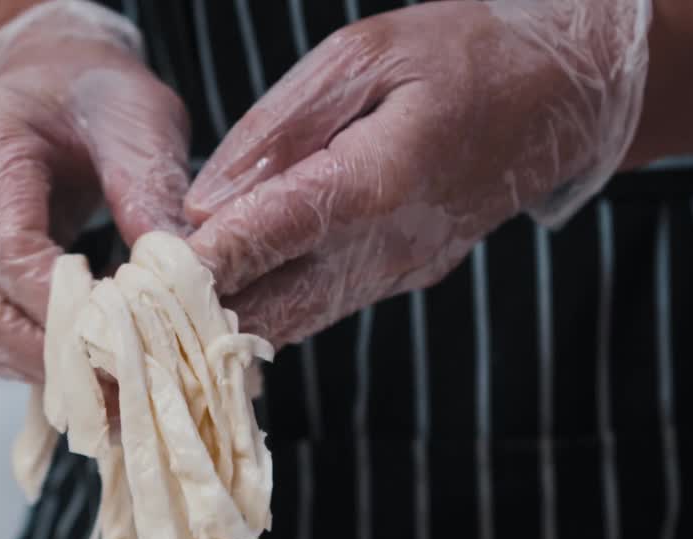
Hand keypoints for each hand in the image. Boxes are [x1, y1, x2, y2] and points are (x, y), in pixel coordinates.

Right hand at [0, 0, 191, 381]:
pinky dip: (36, 353)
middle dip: (53, 357)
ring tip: (113, 385)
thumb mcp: (140, 121)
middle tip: (124, 385)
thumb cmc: (93, 90)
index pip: (7, 250)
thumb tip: (182, 278)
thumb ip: (153, 193)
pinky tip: (88, 361)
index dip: (63, 308)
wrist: (46, 75)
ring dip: (44, 366)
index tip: (124, 342)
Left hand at [183, 0, 650, 346]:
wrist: (563, 95)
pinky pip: (319, 310)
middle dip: (197, 319)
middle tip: (128, 322)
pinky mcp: (401, 279)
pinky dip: (265, 316)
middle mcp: (388, 246)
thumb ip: (281, 129)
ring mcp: (398, 273)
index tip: (139, 284)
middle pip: (275, 306)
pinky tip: (216, 311)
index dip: (199, 266)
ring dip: (225, 330)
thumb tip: (206, 200)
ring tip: (153, 327)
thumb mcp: (367, 55)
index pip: (270, 237)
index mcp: (380, 180)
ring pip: (295, 324)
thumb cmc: (466, 53)